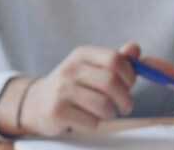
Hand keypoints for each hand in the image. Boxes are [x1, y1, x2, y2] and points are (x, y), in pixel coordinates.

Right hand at [0, 41, 164, 136]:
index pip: (115, 59)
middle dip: (125, 99)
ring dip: (111, 113)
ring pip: (104, 105)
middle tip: (125, 106)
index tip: (129, 84)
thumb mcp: (93, 67)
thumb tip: (136, 49)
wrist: (37, 103)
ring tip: (105, 113)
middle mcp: (70, 69)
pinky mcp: (57, 111)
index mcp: (82, 54)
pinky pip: (91, 122)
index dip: (129, 75)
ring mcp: (62, 90)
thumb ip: (118, 60)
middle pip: (111, 83)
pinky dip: (95, 124)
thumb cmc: (74, 85)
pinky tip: (87, 119)